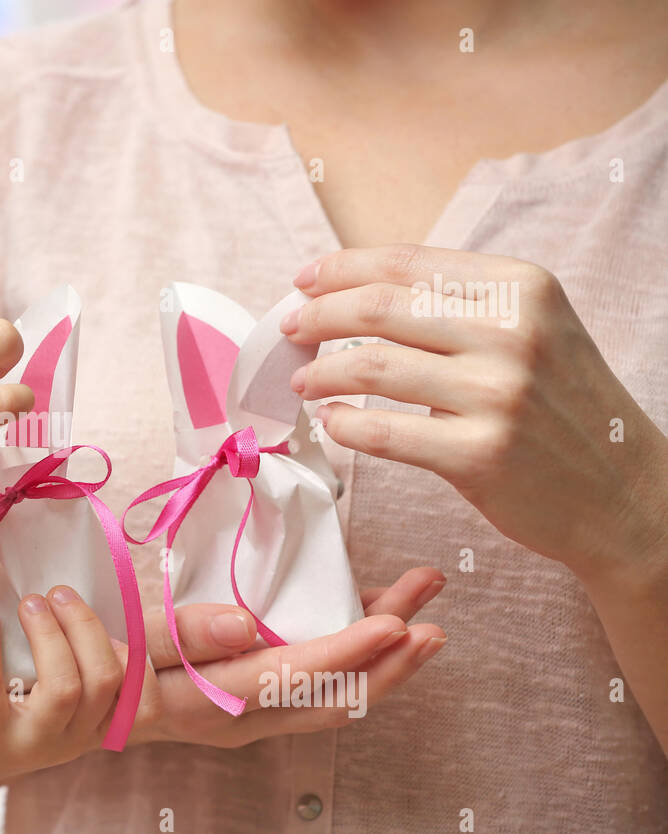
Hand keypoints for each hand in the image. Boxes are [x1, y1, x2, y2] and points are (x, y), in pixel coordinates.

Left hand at [0, 585, 162, 793]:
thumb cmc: (0, 714)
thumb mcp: (47, 706)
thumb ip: (72, 668)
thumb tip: (78, 598)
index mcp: (90, 729)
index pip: (144, 708)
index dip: (141, 665)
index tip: (112, 631)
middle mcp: (66, 741)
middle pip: (105, 680)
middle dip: (86, 626)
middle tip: (58, 594)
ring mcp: (24, 742)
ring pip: (63, 686)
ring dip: (49, 632)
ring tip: (30, 602)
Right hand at [129, 566, 446, 747]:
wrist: (90, 702)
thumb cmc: (107, 664)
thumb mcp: (127, 642)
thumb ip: (179, 633)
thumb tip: (244, 624)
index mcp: (209, 699)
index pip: (290, 677)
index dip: (346, 652)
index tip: (394, 622)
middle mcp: (242, 718)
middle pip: (332, 701)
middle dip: (392, 665)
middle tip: (435, 625)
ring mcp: (254, 716)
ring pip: (335, 696)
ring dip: (385, 659)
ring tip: (425, 610)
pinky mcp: (258, 703)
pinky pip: (318, 686)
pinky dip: (355, 653)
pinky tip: (375, 611)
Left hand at [284, 245, 667, 578]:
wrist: (622, 492)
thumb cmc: (562, 407)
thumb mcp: (534, 329)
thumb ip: (460, 304)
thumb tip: (358, 290)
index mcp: (522, 288)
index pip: (407, 262)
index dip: (341, 269)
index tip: (304, 281)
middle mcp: (512, 333)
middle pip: (378, 308)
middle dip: (318, 316)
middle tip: (290, 331)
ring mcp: (496, 394)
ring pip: (371, 365)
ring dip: (320, 372)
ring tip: (302, 382)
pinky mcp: (478, 455)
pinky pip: (381, 431)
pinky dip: (342, 424)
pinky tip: (332, 421)